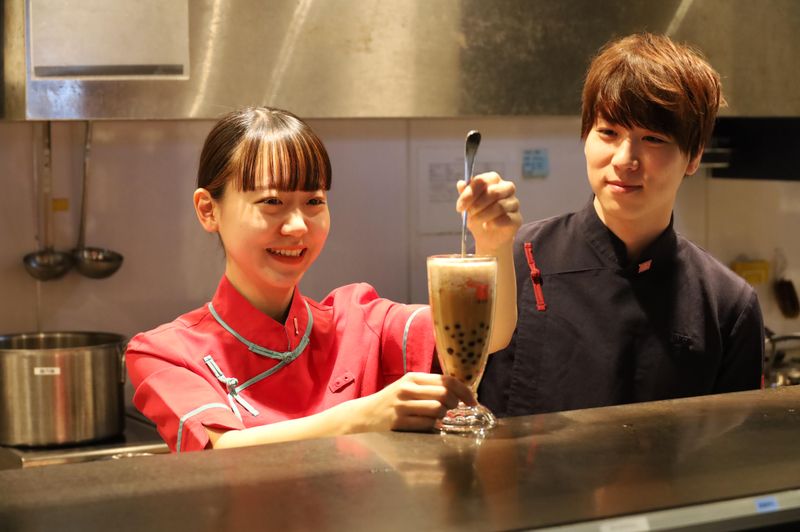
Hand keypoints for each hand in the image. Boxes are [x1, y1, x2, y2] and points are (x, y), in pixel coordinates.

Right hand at [352, 372, 475, 432]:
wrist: (366, 414)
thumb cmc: (392, 400)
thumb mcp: (409, 386)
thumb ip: (430, 386)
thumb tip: (461, 391)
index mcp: (413, 377)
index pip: (447, 380)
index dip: (464, 391)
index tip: (473, 400)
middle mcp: (408, 389)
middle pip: (446, 395)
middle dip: (455, 404)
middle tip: (452, 409)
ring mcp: (403, 406)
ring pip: (438, 410)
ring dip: (443, 416)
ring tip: (437, 416)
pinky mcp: (400, 423)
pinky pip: (427, 425)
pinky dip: (432, 426)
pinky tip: (427, 424)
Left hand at [456, 172, 521, 252]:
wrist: (487, 237)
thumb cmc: (478, 216)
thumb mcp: (467, 205)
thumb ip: (465, 194)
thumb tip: (461, 183)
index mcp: (493, 180)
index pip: (483, 180)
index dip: (470, 193)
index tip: (460, 206)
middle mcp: (506, 188)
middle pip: (494, 192)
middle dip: (477, 204)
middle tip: (468, 214)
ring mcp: (514, 203)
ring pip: (500, 206)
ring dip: (483, 215)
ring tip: (474, 221)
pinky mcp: (517, 218)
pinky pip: (506, 219)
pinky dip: (493, 223)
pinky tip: (486, 226)